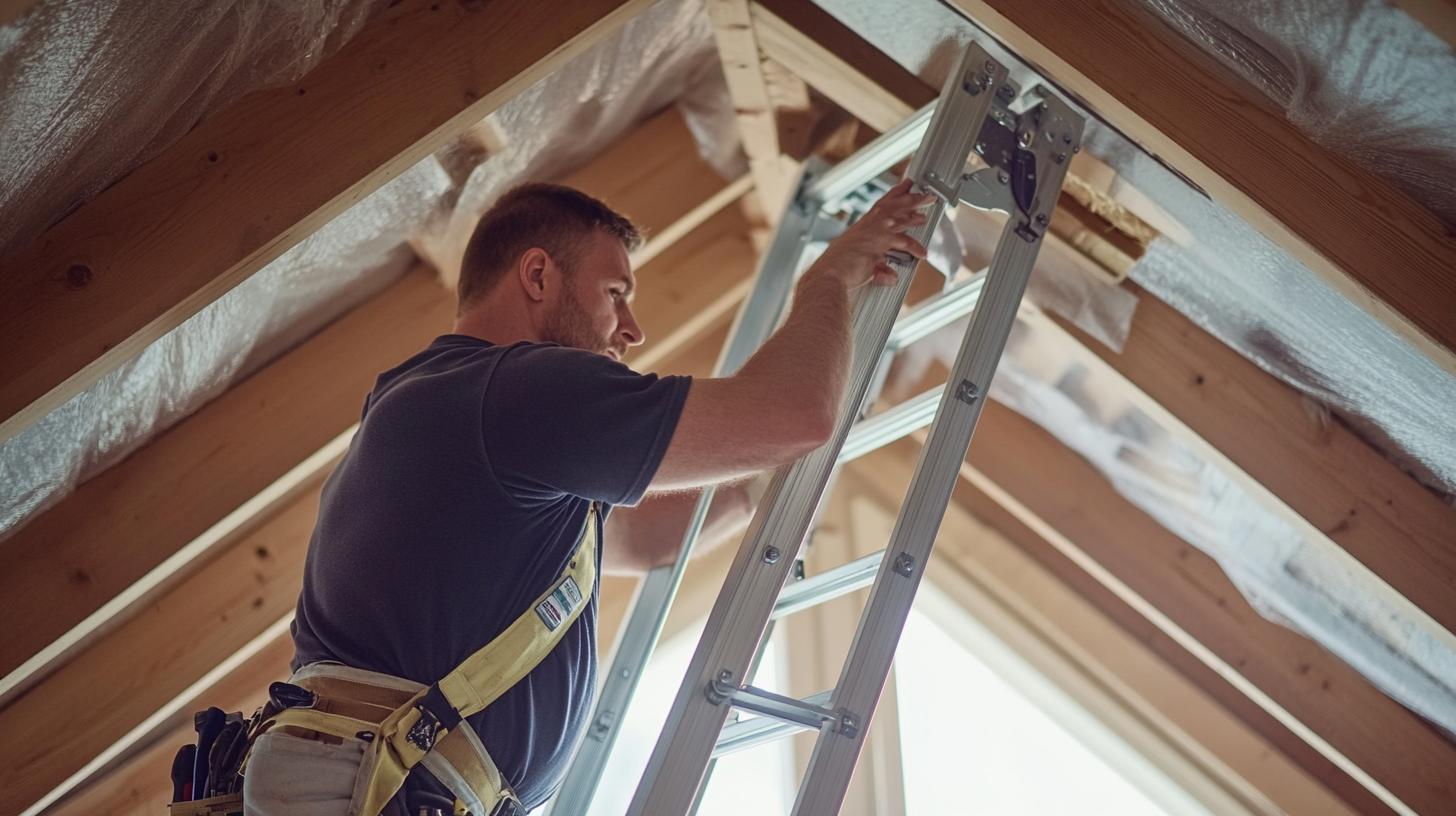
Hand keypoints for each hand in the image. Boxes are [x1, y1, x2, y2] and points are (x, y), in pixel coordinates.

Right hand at [805, 179, 932, 290]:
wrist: (831, 274)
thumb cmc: (839, 270)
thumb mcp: (861, 265)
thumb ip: (879, 269)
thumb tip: (891, 277)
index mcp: (863, 226)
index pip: (882, 205)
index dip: (895, 195)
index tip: (905, 186)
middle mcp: (869, 225)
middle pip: (894, 205)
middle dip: (911, 198)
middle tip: (926, 194)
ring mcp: (875, 231)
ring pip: (900, 216)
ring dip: (915, 211)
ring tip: (927, 210)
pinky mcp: (880, 242)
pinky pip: (904, 242)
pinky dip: (915, 248)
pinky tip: (922, 253)